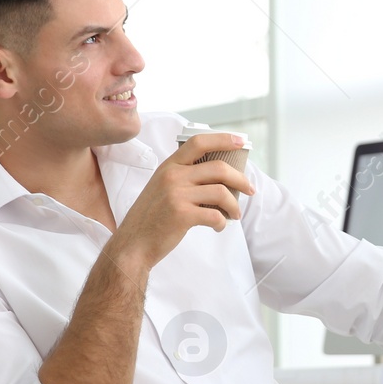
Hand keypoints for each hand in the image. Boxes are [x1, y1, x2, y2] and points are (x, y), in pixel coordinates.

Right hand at [110, 133, 254, 269]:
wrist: (133, 244)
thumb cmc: (151, 217)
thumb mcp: (161, 187)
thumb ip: (184, 176)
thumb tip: (220, 175)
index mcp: (169, 166)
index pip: (199, 143)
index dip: (223, 139)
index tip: (240, 141)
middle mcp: (173, 176)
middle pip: (219, 168)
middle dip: (240, 179)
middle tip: (249, 190)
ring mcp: (177, 195)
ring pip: (221, 192)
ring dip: (234, 205)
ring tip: (234, 214)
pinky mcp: (182, 215)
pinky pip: (215, 215)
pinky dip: (222, 223)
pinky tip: (219, 227)